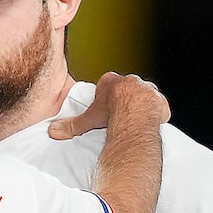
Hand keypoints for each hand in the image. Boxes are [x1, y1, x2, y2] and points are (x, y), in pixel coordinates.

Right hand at [49, 72, 169, 140]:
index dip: (105, 94)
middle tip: (119, 113)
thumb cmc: (112, 113)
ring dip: (140, 103)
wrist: (135, 115)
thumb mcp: (89, 119)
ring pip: (143, 93)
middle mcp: (130, 81)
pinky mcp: (158, 100)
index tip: (104, 105)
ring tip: (135, 119)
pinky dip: (154, 112)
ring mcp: (146, 88)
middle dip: (123, 97)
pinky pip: (157, 105)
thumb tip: (53, 131)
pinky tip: (148, 122)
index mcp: (111, 81)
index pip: (107, 82)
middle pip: (126, 87)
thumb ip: (72, 125)